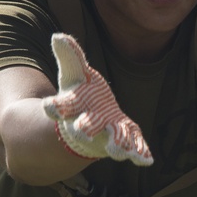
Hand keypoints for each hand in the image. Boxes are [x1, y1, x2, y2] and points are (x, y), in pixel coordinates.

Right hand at [42, 33, 152, 166]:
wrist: (89, 129)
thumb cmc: (81, 98)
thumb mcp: (74, 75)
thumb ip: (70, 58)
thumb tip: (58, 36)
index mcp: (72, 108)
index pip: (59, 108)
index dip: (55, 107)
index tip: (49, 108)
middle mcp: (87, 124)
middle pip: (83, 128)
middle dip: (83, 130)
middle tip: (81, 134)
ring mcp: (107, 134)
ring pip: (111, 140)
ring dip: (116, 145)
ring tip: (119, 151)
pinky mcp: (124, 139)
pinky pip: (133, 147)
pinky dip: (140, 153)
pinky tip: (146, 160)